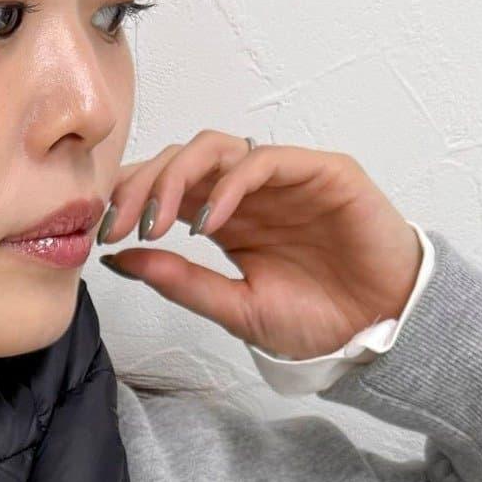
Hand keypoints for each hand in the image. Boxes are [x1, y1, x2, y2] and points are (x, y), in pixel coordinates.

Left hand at [95, 132, 421, 359]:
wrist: (380, 333)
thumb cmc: (318, 322)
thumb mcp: (234, 308)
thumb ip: (179, 280)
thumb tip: (118, 258)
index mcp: (226, 220)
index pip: (165, 189)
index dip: (129, 200)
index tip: (100, 235)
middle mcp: (249, 193)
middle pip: (180, 160)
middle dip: (140, 186)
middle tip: (118, 225)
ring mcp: (284, 179)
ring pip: (215, 149)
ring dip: (176, 178)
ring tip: (157, 222)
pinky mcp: (321, 172)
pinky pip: (264, 160)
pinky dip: (229, 185)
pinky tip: (206, 222)